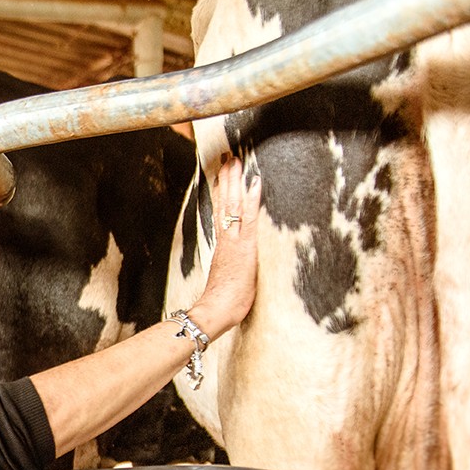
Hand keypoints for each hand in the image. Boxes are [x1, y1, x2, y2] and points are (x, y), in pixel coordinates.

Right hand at [187, 156, 260, 339]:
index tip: (223, 174)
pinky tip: (254, 182)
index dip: (224, 193)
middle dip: (227, 179)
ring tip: (236, 161)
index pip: (223, 213)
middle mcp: (227, 239)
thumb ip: (233, 268)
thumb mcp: (230, 281)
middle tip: (229, 157)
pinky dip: (252, 199)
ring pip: (234, 205)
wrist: (215, 312)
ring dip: (235, 182)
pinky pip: (250, 218)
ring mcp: (234, 242)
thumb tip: (236, 267)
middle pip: (226, 203)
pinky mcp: (245, 247)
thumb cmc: (223, 303)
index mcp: (224, 246)